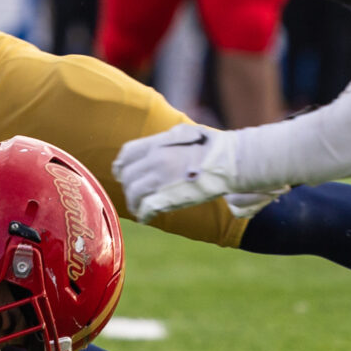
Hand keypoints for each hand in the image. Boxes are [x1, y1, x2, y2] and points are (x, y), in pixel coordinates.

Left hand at [114, 121, 236, 220]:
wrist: (230, 161)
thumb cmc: (213, 146)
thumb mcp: (186, 132)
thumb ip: (169, 138)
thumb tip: (163, 140)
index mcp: (157, 144)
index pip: (127, 153)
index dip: (121, 165)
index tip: (120, 173)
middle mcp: (154, 160)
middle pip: (127, 175)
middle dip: (128, 186)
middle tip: (134, 194)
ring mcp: (160, 179)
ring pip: (133, 193)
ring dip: (134, 203)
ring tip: (139, 209)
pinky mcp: (168, 197)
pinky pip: (146, 208)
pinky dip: (143, 215)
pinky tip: (146, 218)